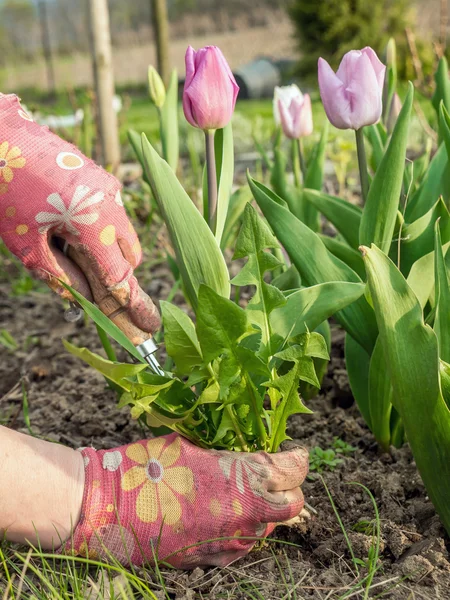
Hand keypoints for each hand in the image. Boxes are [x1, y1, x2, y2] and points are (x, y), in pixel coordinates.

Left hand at [0, 93, 159, 332]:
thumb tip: (83, 298)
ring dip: (108, 251)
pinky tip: (68, 224)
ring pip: (122, 233)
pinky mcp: (101, 176)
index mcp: (96, 225)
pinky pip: (112, 213)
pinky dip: (100, 228)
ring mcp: (109, 188)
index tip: (148, 327)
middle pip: (129, 256)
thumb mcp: (26, 244)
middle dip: (119, 275)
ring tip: (70, 248)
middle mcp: (112, 205)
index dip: (133, 306)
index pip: (120, 277)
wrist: (0, 133)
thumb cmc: (6, 189)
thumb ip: (59, 275)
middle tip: (100, 289)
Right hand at [65, 433, 307, 567]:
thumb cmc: (149, 465)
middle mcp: (245, 515)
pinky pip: (242, 547)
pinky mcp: (211, 560)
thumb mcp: (194, 447)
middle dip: (288, 489)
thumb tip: (248, 454)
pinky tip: (224, 517)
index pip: (291, 471)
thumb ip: (229, 457)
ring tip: (245, 494)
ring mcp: (230, 542)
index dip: (296, 460)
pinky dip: (242, 531)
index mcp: (243, 479)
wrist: (109, 505)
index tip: (296, 454)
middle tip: (275, 476)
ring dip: (265, 512)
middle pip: (292, 505)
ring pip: (268, 529)